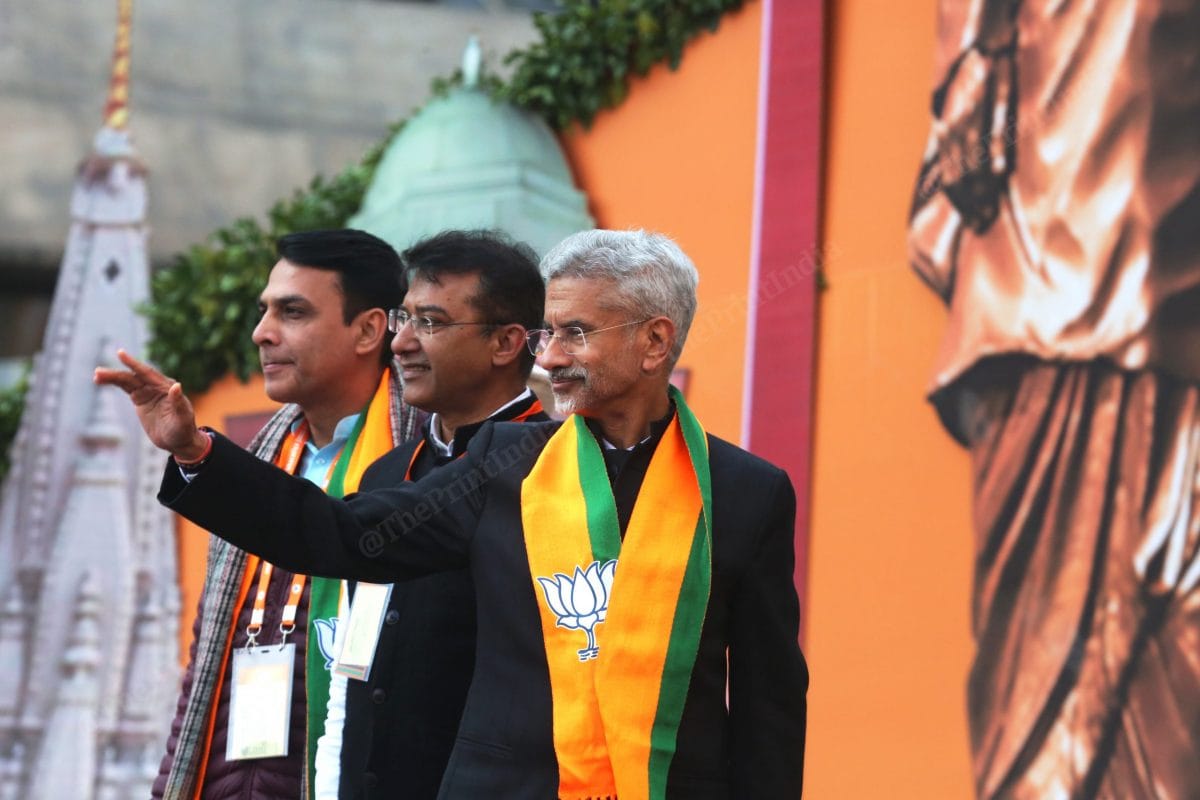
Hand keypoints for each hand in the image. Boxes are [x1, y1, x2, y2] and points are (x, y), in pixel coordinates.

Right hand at [93, 349, 208, 459]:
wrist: (180, 440)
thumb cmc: (184, 430)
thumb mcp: (183, 418)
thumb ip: (179, 402)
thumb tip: (176, 385)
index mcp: (166, 387)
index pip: (147, 373)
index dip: (134, 364)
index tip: (120, 353)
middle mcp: (157, 386)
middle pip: (134, 376)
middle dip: (116, 374)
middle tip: (98, 372)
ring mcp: (148, 392)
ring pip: (128, 381)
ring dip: (112, 377)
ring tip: (96, 376)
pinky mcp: (141, 399)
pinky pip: (126, 388)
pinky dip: (115, 384)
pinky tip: (101, 381)